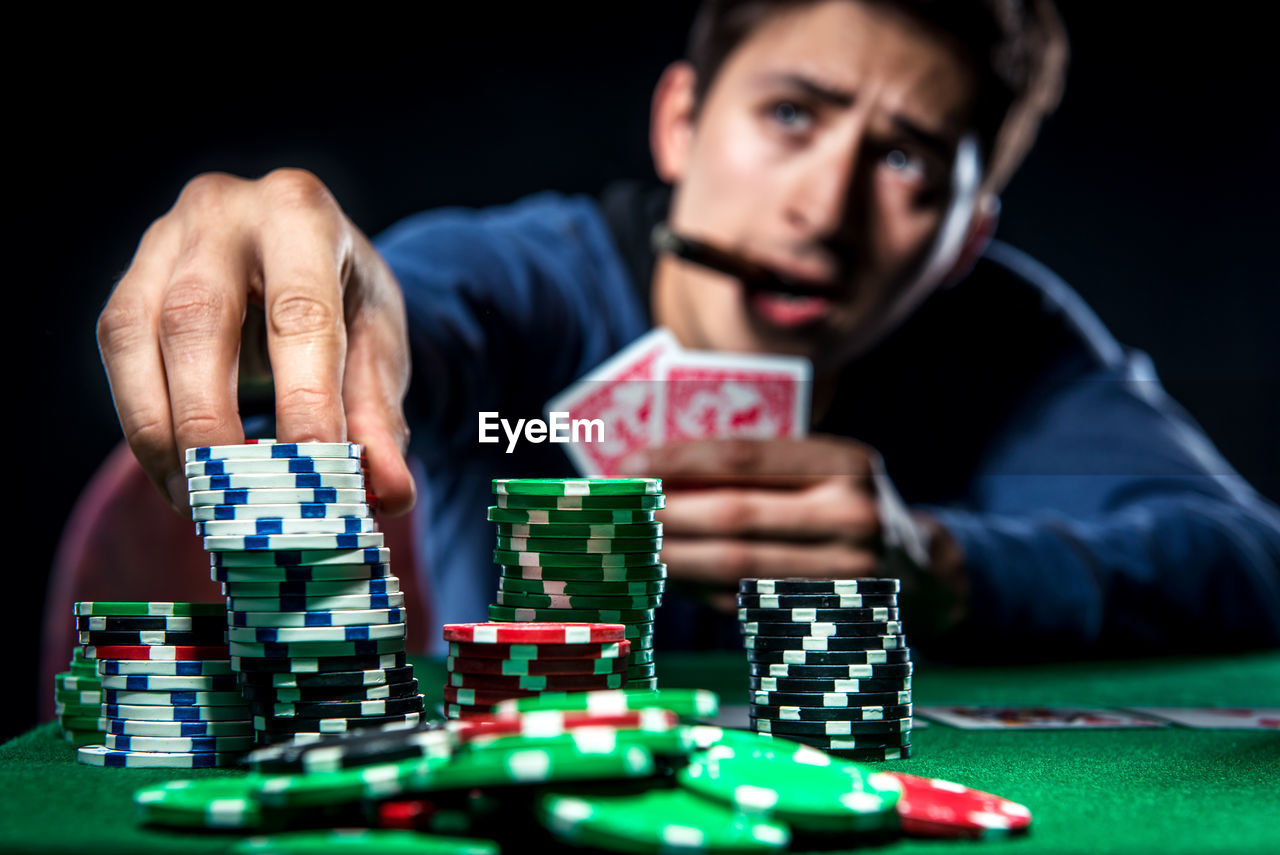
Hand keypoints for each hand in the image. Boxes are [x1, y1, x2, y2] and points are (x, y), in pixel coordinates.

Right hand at [97, 169, 413, 513]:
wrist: (300, 245)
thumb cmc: (342, 294)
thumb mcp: (377, 342)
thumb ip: (381, 416)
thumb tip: (391, 495)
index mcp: (301, 214)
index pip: (299, 314)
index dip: (303, 400)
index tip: (311, 474)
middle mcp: (223, 212)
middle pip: (198, 320)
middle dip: (210, 422)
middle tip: (235, 501)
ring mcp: (163, 239)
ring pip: (137, 337)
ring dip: (162, 432)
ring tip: (200, 503)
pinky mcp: (127, 278)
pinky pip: (119, 354)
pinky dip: (145, 424)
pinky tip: (177, 477)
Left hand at [622, 437, 968, 636]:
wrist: (923, 572)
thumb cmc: (848, 506)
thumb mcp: (823, 469)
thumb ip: (758, 468)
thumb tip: (659, 471)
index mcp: (847, 462)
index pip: (744, 456)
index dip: (679, 461)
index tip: (629, 465)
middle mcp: (854, 515)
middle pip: (735, 514)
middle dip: (666, 513)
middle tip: (622, 512)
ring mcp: (847, 573)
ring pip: (737, 566)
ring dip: (674, 557)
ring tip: (634, 547)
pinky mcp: (832, 618)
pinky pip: (749, 603)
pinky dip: (702, 590)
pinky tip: (671, 578)